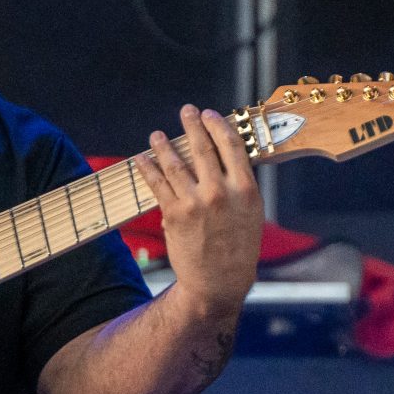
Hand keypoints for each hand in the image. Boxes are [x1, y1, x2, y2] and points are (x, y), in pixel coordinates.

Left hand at [136, 105, 260, 317]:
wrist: (219, 282)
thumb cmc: (238, 248)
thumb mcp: (251, 212)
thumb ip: (239, 184)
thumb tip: (224, 157)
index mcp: (245, 189)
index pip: (231, 145)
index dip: (218, 125)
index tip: (209, 114)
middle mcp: (221, 192)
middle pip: (203, 147)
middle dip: (192, 124)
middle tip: (186, 111)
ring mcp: (195, 202)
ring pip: (175, 164)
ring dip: (163, 145)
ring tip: (156, 135)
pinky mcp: (174, 214)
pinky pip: (158, 184)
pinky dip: (148, 169)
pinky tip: (143, 159)